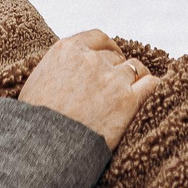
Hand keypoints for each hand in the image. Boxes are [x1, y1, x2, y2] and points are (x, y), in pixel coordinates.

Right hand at [20, 29, 162, 149]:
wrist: (43, 149)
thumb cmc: (33, 124)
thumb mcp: (35, 84)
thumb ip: (55, 70)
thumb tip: (63, 74)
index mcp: (66, 51)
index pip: (97, 38)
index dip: (107, 48)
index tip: (111, 56)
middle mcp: (91, 60)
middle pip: (115, 56)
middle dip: (116, 69)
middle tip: (116, 85)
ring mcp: (112, 79)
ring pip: (135, 68)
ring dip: (135, 78)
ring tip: (135, 90)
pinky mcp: (128, 100)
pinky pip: (151, 85)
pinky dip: (153, 87)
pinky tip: (154, 94)